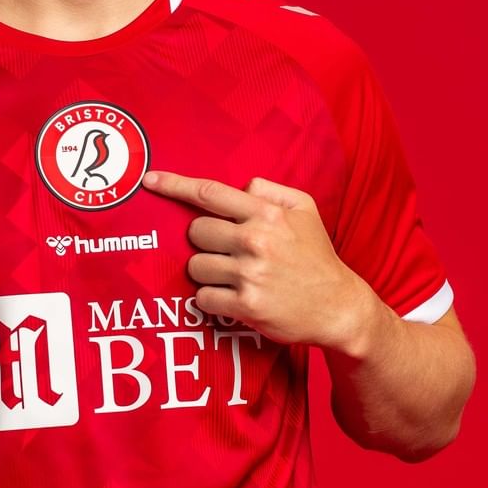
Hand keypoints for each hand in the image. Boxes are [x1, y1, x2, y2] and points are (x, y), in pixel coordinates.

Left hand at [142, 169, 367, 349]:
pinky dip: (212, 299)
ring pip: (195, 266)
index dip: (175, 186)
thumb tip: (240, 186)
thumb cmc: (317, 257)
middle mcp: (255, 241)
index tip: (150, 181)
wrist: (338, 307)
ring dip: (207, 272)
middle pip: (195, 231)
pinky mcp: (246, 306)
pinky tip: (233, 298)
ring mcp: (250, 275)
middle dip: (204, 241)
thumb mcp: (305, 210)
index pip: (209, 193)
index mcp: (267, 214)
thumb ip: (271, 190)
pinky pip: (203, 298)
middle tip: (227, 251)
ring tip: (233, 277)